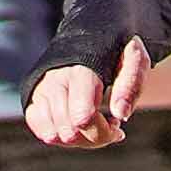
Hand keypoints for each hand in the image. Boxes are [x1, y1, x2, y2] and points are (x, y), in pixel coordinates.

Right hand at [22, 39, 148, 147]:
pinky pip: (42, 132)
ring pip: (54, 136)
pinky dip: (63, 137)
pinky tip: (79, 126)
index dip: (102, 131)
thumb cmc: (119, 48)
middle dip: (95, 138)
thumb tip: (121, 115)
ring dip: (81, 139)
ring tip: (96, 123)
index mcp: (82, 69)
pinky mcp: (34, 97)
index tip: (117, 123)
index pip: (83, 115)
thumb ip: (131, 85)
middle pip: (70, 131)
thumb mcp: (136, 59)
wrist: (94, 31)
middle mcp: (56, 78)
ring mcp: (42, 88)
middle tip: (110, 123)